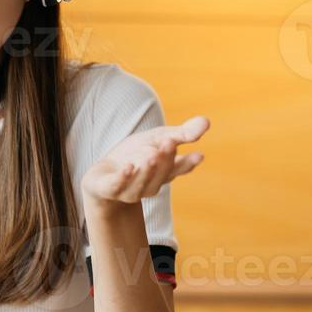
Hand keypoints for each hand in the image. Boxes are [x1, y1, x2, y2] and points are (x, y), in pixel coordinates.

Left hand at [82, 115, 208, 205]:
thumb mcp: (158, 138)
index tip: (198, 154)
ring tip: (153, 154)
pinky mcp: (109, 190)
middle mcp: (151, 184)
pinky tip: (128, 167)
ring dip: (148, 169)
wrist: (103, 176)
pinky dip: (124, 178)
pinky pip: (118, 186)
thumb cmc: (135, 155)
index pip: (179, 168)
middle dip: (165, 158)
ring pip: (142, 182)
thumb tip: (207, 121)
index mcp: (164, 172)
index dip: (188, 163)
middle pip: (161, 173)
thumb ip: (182, 133)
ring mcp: (131, 190)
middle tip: (169, 142)